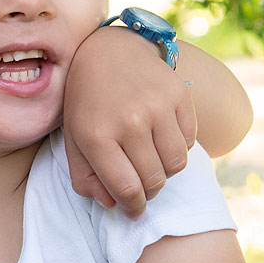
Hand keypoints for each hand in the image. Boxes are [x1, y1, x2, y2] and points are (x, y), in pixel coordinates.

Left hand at [63, 24, 196, 218]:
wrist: (108, 51)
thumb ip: (86, 178)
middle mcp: (130, 121)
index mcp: (98, 135)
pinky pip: (189, 141)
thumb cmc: (87, 103)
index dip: (133, 207)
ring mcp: (158, 106)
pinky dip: (178, 147)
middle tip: (142, 185)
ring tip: (151, 160)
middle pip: (155, 180)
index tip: (133, 210)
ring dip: (166, 171)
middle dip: (149, 192)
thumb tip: (113, 203)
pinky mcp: (179, 94)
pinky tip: (161, 137)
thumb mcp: (74, 140)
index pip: (127, 189)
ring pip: (176, 164)